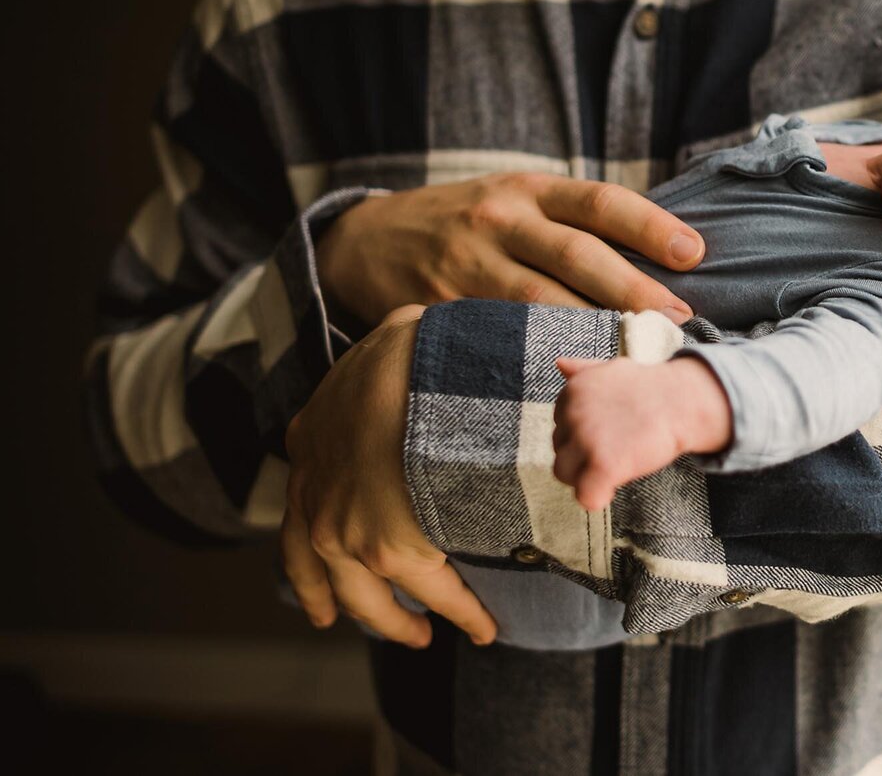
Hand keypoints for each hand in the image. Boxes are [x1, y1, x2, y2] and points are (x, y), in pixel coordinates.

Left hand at [281, 305, 496, 647]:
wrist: (407, 369)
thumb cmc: (407, 346)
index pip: (303, 503)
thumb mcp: (386, 343)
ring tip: (421, 636)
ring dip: (395, 621)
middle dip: (338, 598)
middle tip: (351, 618)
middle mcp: (312, 494)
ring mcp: (341, 527)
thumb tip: (429, 340)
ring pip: (362, 595)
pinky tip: (482, 626)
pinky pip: (432, 591)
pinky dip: (461, 612)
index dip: (314, 536)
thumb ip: (394, 355)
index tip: (330, 556)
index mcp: (308, 441)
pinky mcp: (387, 547)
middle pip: (314, 568)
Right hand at [316, 173, 705, 327]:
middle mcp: (499, 221)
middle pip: (577, 255)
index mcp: (528, 190)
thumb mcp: (515, 200)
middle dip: (633, 290)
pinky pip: (499, 339)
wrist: (367, 240)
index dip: (649, 225)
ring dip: (595, 331)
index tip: (694, 252)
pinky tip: (577, 378)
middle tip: (680, 321)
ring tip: (642, 356)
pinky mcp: (442, 310)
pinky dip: (540, 358)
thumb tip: (664, 259)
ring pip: (541, 303)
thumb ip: (573, 223)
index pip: (599, 202)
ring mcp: (467, 266)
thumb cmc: (468, 222)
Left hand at [551, 357, 733, 510]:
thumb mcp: (613, 370)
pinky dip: (598, 497)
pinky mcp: (603, 465)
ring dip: (586, 476)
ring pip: (564, 473)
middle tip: (615, 450)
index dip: (583, 436)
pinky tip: (613, 487)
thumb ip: (583, 370)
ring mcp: (586, 440)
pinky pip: (585, 496)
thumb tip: (560, 363)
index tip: (609, 433)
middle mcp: (572, 414)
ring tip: (614, 467)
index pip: (560, 427)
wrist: (682, 402)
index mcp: (572, 391)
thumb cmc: (651, 389)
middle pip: (560, 451)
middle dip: (582, 456)